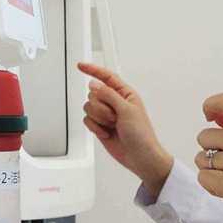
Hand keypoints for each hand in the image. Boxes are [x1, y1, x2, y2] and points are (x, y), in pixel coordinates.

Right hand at [78, 62, 173, 196]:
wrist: (139, 156)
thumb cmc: (141, 134)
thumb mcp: (127, 110)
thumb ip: (109, 95)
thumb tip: (94, 84)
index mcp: (125, 94)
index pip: (106, 77)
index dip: (93, 70)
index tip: (80, 66)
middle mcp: (114, 102)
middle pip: (94, 94)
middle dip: (101, 107)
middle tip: (114, 117)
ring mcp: (106, 114)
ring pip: (89, 107)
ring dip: (99, 118)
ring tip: (112, 125)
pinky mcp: (99, 125)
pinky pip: (87, 120)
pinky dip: (95, 127)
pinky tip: (106, 132)